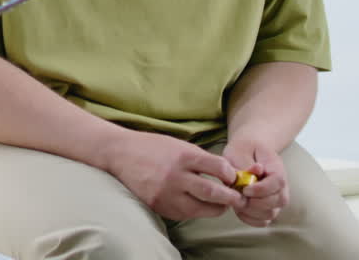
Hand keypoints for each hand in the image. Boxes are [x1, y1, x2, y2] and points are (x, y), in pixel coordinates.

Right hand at [103, 129, 245, 220]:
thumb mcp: (180, 145)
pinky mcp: (158, 205)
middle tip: (238, 198)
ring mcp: (166, 193)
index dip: (230, 174)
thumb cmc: (154, 147)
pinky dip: (195, 210)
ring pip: (200, 209)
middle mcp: (175, 176)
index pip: (218, 167)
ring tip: (221, 204)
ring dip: (215, 208)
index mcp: (183, 156)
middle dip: (230, 197)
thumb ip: (201, 159)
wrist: (121, 153)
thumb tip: (228, 174)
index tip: (233, 177)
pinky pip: (184, 214)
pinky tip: (197, 204)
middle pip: (212, 192)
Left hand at [221, 138, 289, 226]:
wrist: (247, 152)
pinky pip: (263, 222)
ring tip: (238, 200)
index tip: (245, 189)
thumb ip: (246, 161)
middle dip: (255, 202)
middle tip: (238, 196)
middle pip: (277, 201)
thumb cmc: (243, 151)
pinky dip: (250, 219)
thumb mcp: (241, 150)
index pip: (278, 182)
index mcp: (277, 168)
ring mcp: (275, 200)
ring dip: (251, 211)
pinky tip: (239, 209)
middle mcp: (281, 187)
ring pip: (270, 214)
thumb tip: (256, 170)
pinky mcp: (267, 209)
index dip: (261, 189)